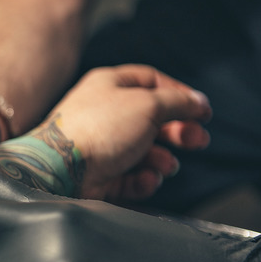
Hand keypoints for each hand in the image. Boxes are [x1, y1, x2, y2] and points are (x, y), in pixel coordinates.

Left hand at [49, 64, 212, 199]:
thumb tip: (196, 102)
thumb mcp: (148, 105)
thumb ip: (177, 102)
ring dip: (161, 159)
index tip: (201, 111)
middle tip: (196, 141)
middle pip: (150, 119)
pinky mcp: (96, 175)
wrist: (60, 169)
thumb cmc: (99, 129)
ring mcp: (98, 145)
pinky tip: (146, 179)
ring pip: (141, 152)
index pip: (150, 81)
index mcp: (108, 85)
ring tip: (166, 165)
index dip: (179, 94)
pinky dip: (141, 180)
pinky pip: (128, 177)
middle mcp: (101, 113)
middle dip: (177, 131)